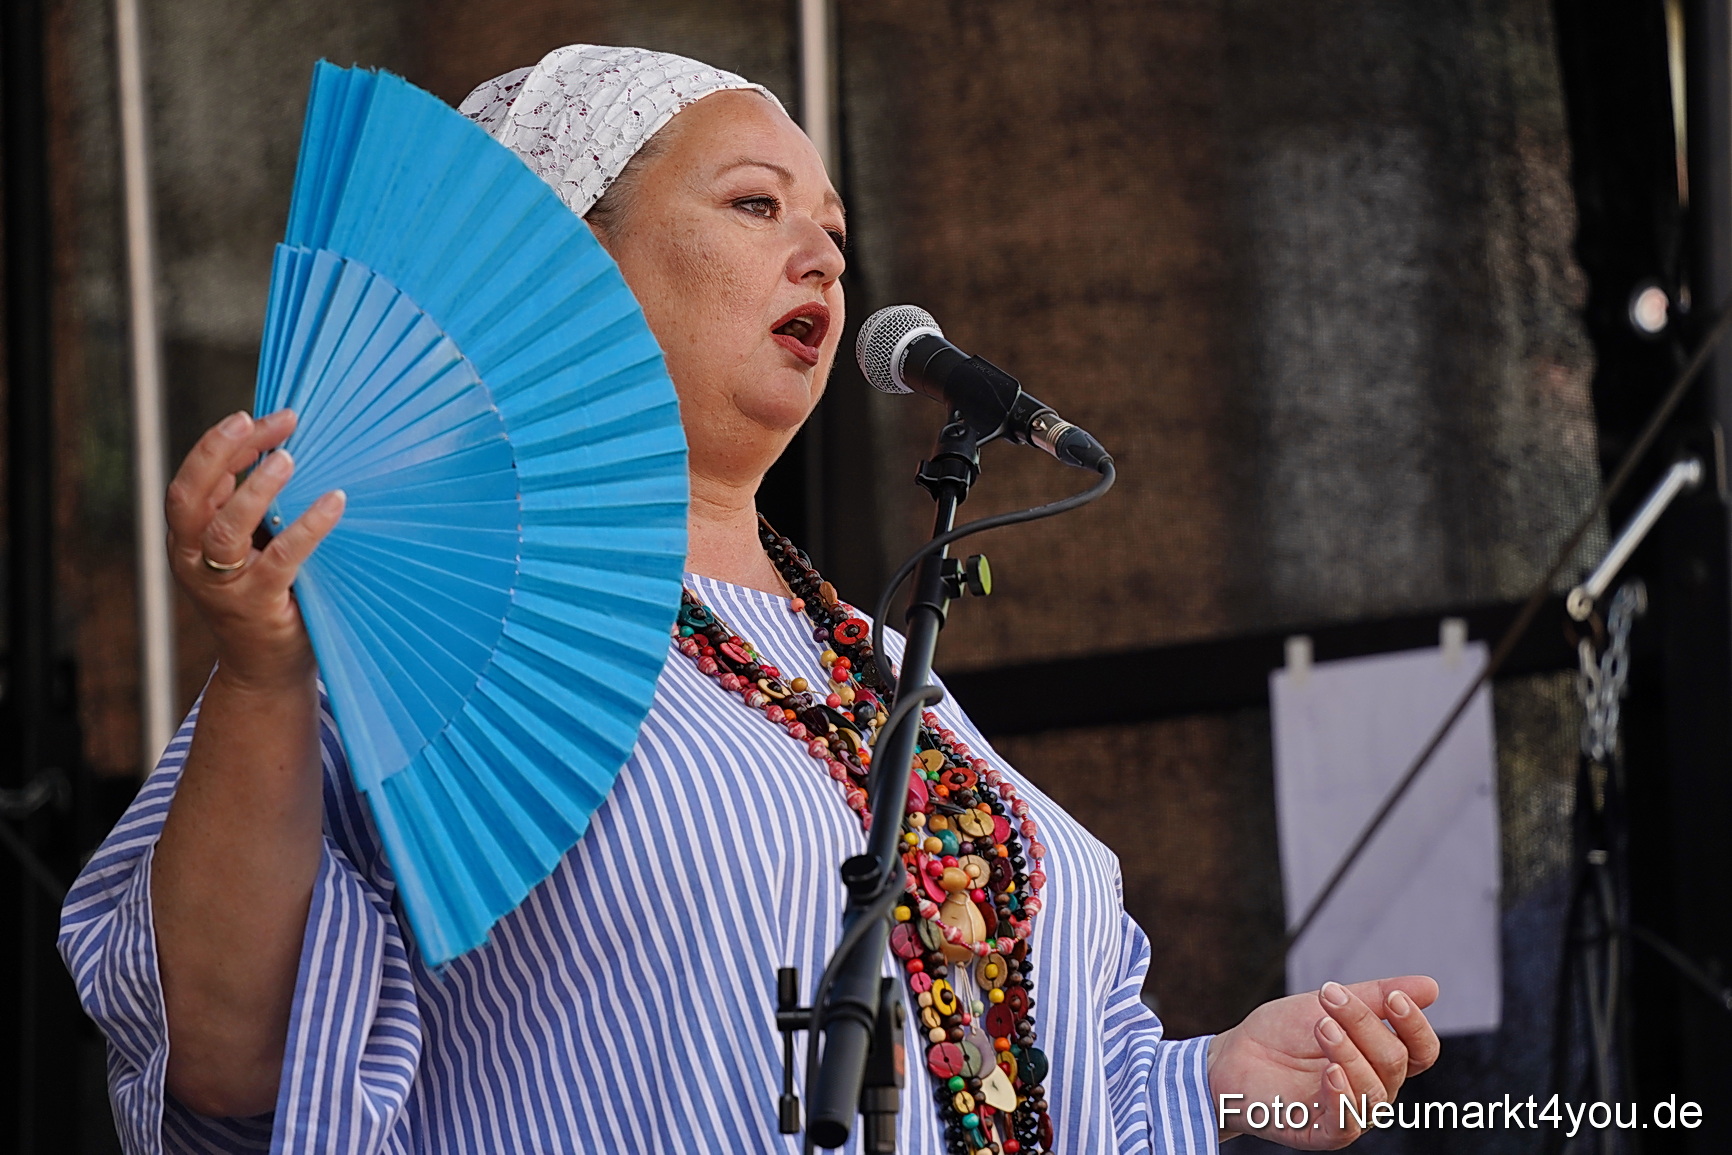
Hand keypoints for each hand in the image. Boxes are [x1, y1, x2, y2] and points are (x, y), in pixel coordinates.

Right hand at [165, 409, 344, 689]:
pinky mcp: (256, 606)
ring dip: (254, 489)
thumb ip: (254, 508)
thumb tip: (288, 447)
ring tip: (288, 459)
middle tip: (255, 420)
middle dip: (220, 452)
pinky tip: (333, 502)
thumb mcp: (250, 546)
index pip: (194, 481)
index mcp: (187, 538)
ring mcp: (221, 586)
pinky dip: (307, 527)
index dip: (220, 445)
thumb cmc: (267, 594)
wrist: (266, 669)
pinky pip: (280, 560)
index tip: (255, 416)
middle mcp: (193, 560)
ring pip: (224, 529)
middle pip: (192, 497)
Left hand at [1206, 976, 1439, 1147]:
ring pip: (1374, 1091)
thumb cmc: (1282, 1032)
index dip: (1415, 1026)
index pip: (1421, 1051)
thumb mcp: (1327, 1005)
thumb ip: (1376, 997)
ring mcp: (1350, 1113)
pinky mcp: (1323, 1132)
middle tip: (1328, 996)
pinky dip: (1342, 1095)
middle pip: (1395, 1062)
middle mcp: (1373, 1089)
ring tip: (1321, 1026)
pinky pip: (1347, 1122)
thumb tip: (1431, 988)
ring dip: (1349, 1052)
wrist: (1233, 1056)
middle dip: (1364, 1023)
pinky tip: (1330, 1072)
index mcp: (1379, 1060)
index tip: (1393, 998)